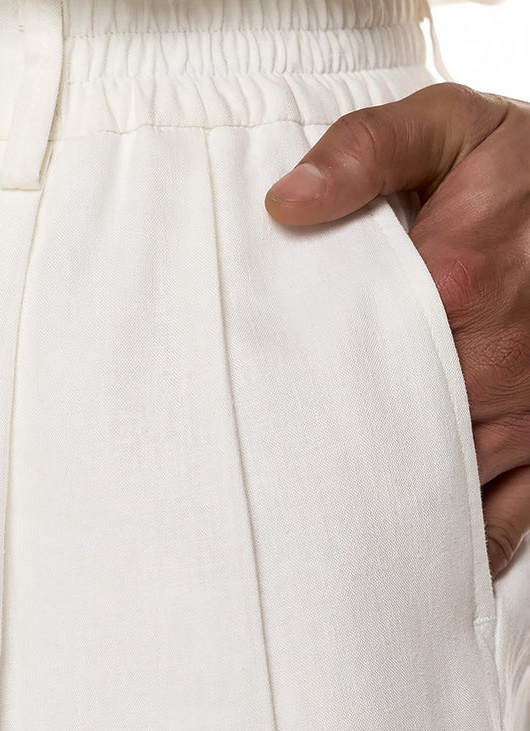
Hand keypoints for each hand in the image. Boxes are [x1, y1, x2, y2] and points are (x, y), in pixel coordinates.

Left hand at [264, 83, 529, 580]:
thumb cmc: (521, 166)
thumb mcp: (448, 127)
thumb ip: (366, 151)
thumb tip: (285, 202)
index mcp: (454, 284)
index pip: (353, 362)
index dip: (297, 399)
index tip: (252, 427)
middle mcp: (493, 361)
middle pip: (390, 439)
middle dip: (330, 474)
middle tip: (267, 508)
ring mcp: (525, 411)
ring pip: (444, 487)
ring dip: (383, 523)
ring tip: (318, 560)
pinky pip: (512, 518)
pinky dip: (468, 553)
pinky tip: (414, 579)